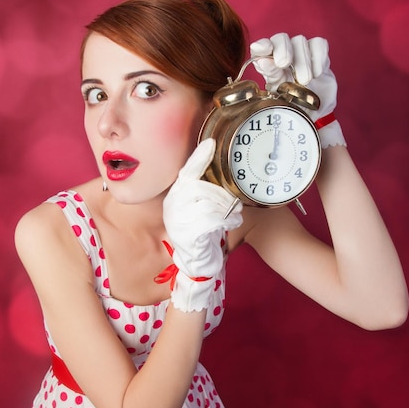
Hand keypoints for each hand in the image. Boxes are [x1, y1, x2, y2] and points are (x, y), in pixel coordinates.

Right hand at [162, 139, 242, 311]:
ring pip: (210, 203)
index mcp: (174, 196)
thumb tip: (215, 163)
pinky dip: (227, 220)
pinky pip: (213, 219)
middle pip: (202, 187)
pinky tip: (232, 224)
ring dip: (228, 209)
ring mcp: (178, 221)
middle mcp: (172, 206)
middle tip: (236, 203)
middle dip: (224, 193)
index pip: (186, 172)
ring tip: (235, 215)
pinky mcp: (189, 235)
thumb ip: (202, 189)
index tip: (212, 144)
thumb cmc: (202, 232)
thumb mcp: (198, 207)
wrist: (198, 263)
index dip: (199, 157)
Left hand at [250, 33, 345, 147]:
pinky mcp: (318, 54)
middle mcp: (283, 55)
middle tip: (284, 64)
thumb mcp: (280, 96)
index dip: (261, 46)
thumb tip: (263, 61)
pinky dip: (318, 57)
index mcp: (268, 65)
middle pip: (280, 38)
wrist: (315, 112)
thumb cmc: (293, 104)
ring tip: (305, 81)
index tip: (262, 50)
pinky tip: (317, 73)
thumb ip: (272, 77)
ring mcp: (302, 53)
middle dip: (282, 49)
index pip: (260, 48)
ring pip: (300, 41)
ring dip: (302, 60)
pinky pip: (319, 44)